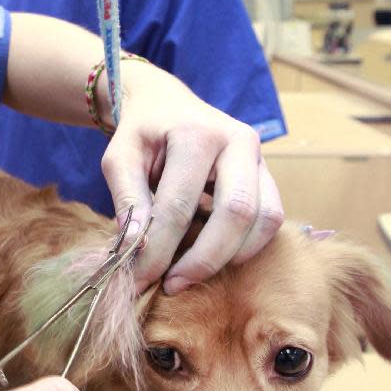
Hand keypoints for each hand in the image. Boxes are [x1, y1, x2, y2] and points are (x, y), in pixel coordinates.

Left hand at [100, 59, 283, 293]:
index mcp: (196, 132)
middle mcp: (238, 140)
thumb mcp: (119, 158)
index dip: (158, 250)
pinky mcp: (267, 175)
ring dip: (229, 257)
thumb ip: (127, 199)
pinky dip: (246, 246)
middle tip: (171, 285)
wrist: (166, 105)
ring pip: (263, 220)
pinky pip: (271, 219)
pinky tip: (214, 258)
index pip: (178, 205)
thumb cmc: (141, 134)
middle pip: (235, 213)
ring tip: (189, 275)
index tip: (138, 280)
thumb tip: (134, 247)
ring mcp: (260, 157)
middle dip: (203, 260)